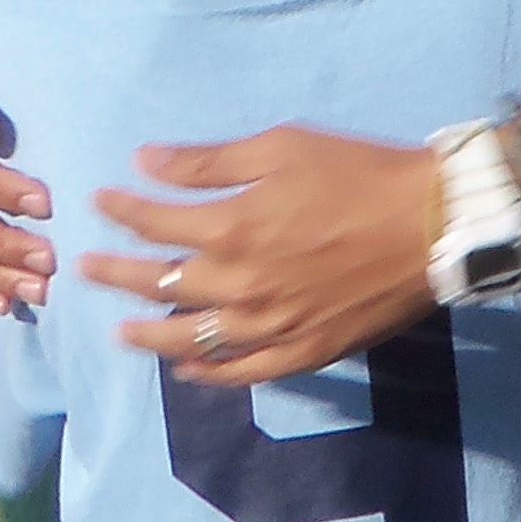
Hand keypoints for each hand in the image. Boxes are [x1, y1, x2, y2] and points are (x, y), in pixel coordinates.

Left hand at [85, 128, 437, 386]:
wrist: (433, 225)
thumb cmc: (360, 174)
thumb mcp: (284, 147)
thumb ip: (211, 161)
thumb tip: (147, 163)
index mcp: (233, 228)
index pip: (157, 222)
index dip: (123, 210)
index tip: (100, 202)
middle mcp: (240, 285)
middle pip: (162, 284)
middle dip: (117, 274)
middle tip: (87, 270)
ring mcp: (270, 327)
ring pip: (192, 340)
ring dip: (150, 334)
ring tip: (122, 332)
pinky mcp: (303, 353)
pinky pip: (242, 372)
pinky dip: (208, 374)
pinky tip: (187, 370)